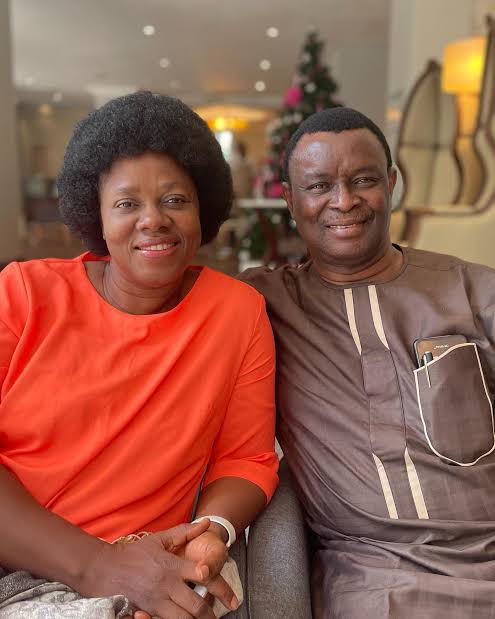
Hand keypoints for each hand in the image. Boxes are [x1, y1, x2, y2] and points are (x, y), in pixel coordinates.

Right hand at [80, 521, 223, 617]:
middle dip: (210, 613)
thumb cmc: (133, 554)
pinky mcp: (146, 612)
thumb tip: (206, 523)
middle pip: (195, 605)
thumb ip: (184, 533)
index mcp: (171, 565)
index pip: (200, 575)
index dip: (216, 583)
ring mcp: (156, 602)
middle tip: (219, 615)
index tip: (228, 594)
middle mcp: (166, 585)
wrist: (104, 569)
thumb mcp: (159, 539)